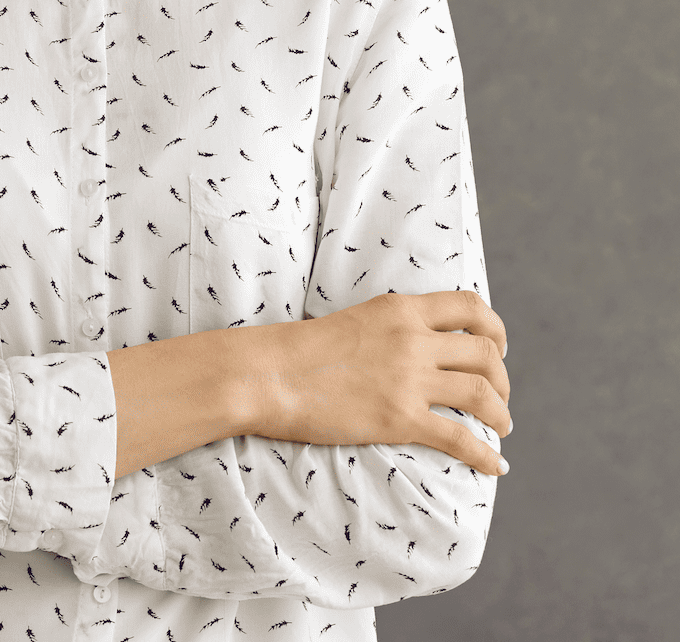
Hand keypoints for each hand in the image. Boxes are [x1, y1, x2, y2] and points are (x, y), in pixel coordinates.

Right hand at [237, 290, 511, 476]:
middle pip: (485, 353)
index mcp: (401, 309)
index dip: (495, 329)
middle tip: (499, 396)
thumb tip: (416, 343)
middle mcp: (413, 339)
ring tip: (501, 427)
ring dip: (501, 414)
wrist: (271, 374)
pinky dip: (486, 455)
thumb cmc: (302, 349)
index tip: (496, 348)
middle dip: (503, 378)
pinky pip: (461, 439)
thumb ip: (393, 326)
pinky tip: (495, 466)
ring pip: (482, 394)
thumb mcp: (357, 318)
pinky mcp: (401, 418)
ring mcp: (409, 379)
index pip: (471, 307)